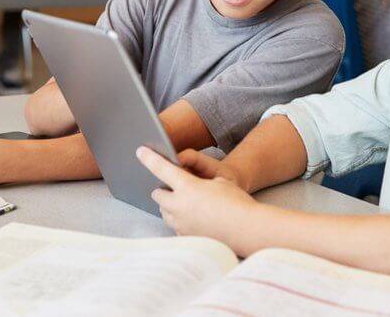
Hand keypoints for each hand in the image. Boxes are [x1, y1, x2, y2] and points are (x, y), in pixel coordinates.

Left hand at [137, 146, 257, 249]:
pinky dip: (180, 219)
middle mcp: (179, 206)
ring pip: (164, 212)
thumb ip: (197, 178)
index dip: (149, 158)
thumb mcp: (219, 180)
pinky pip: (175, 225)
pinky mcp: (186, 237)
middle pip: (158, 194)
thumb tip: (183, 183)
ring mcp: (181, 224)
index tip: (140, 152)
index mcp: (188, 187)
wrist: (249, 230)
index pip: (161, 169)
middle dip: (163, 189)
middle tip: (174, 186)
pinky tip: (194, 217)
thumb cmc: (237, 202)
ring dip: (170, 205)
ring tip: (185, 202)